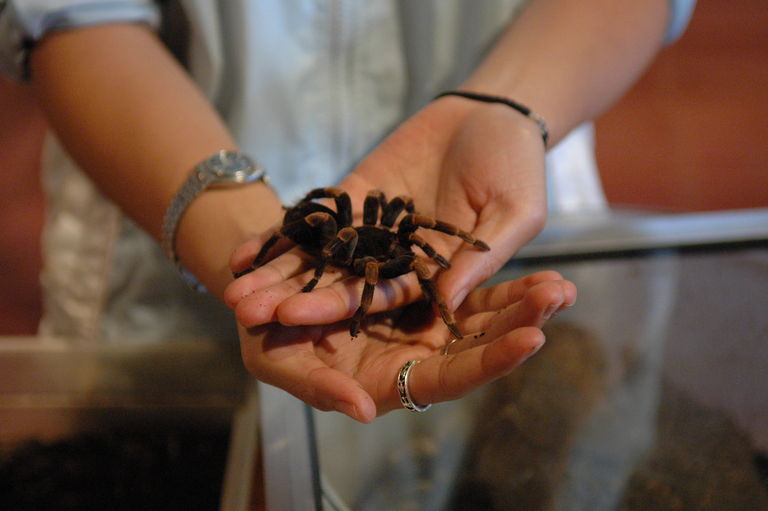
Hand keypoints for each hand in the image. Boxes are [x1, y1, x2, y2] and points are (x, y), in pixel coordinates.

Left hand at [226, 96, 547, 328]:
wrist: (491, 114)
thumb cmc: (516, 165)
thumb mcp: (513, 212)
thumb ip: (478, 257)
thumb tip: (448, 301)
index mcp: (434, 274)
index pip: (383, 298)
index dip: (339, 307)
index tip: (295, 320)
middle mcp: (395, 260)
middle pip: (339, 285)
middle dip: (293, 298)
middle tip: (245, 313)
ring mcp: (371, 230)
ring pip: (320, 259)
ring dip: (278, 274)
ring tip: (232, 291)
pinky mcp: (355, 198)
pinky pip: (316, 220)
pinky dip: (284, 234)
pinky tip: (246, 251)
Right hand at [236, 271, 574, 421]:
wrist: (258, 291)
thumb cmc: (263, 341)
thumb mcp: (278, 365)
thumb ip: (321, 388)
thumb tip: (364, 409)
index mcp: (389, 377)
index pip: (450, 377)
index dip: (489, 362)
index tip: (531, 340)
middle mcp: (412, 350)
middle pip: (478, 344)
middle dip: (521, 324)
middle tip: (561, 298)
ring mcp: (418, 316)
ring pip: (478, 311)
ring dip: (520, 300)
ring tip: (563, 285)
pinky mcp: (416, 282)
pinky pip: (460, 278)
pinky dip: (491, 270)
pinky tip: (532, 265)